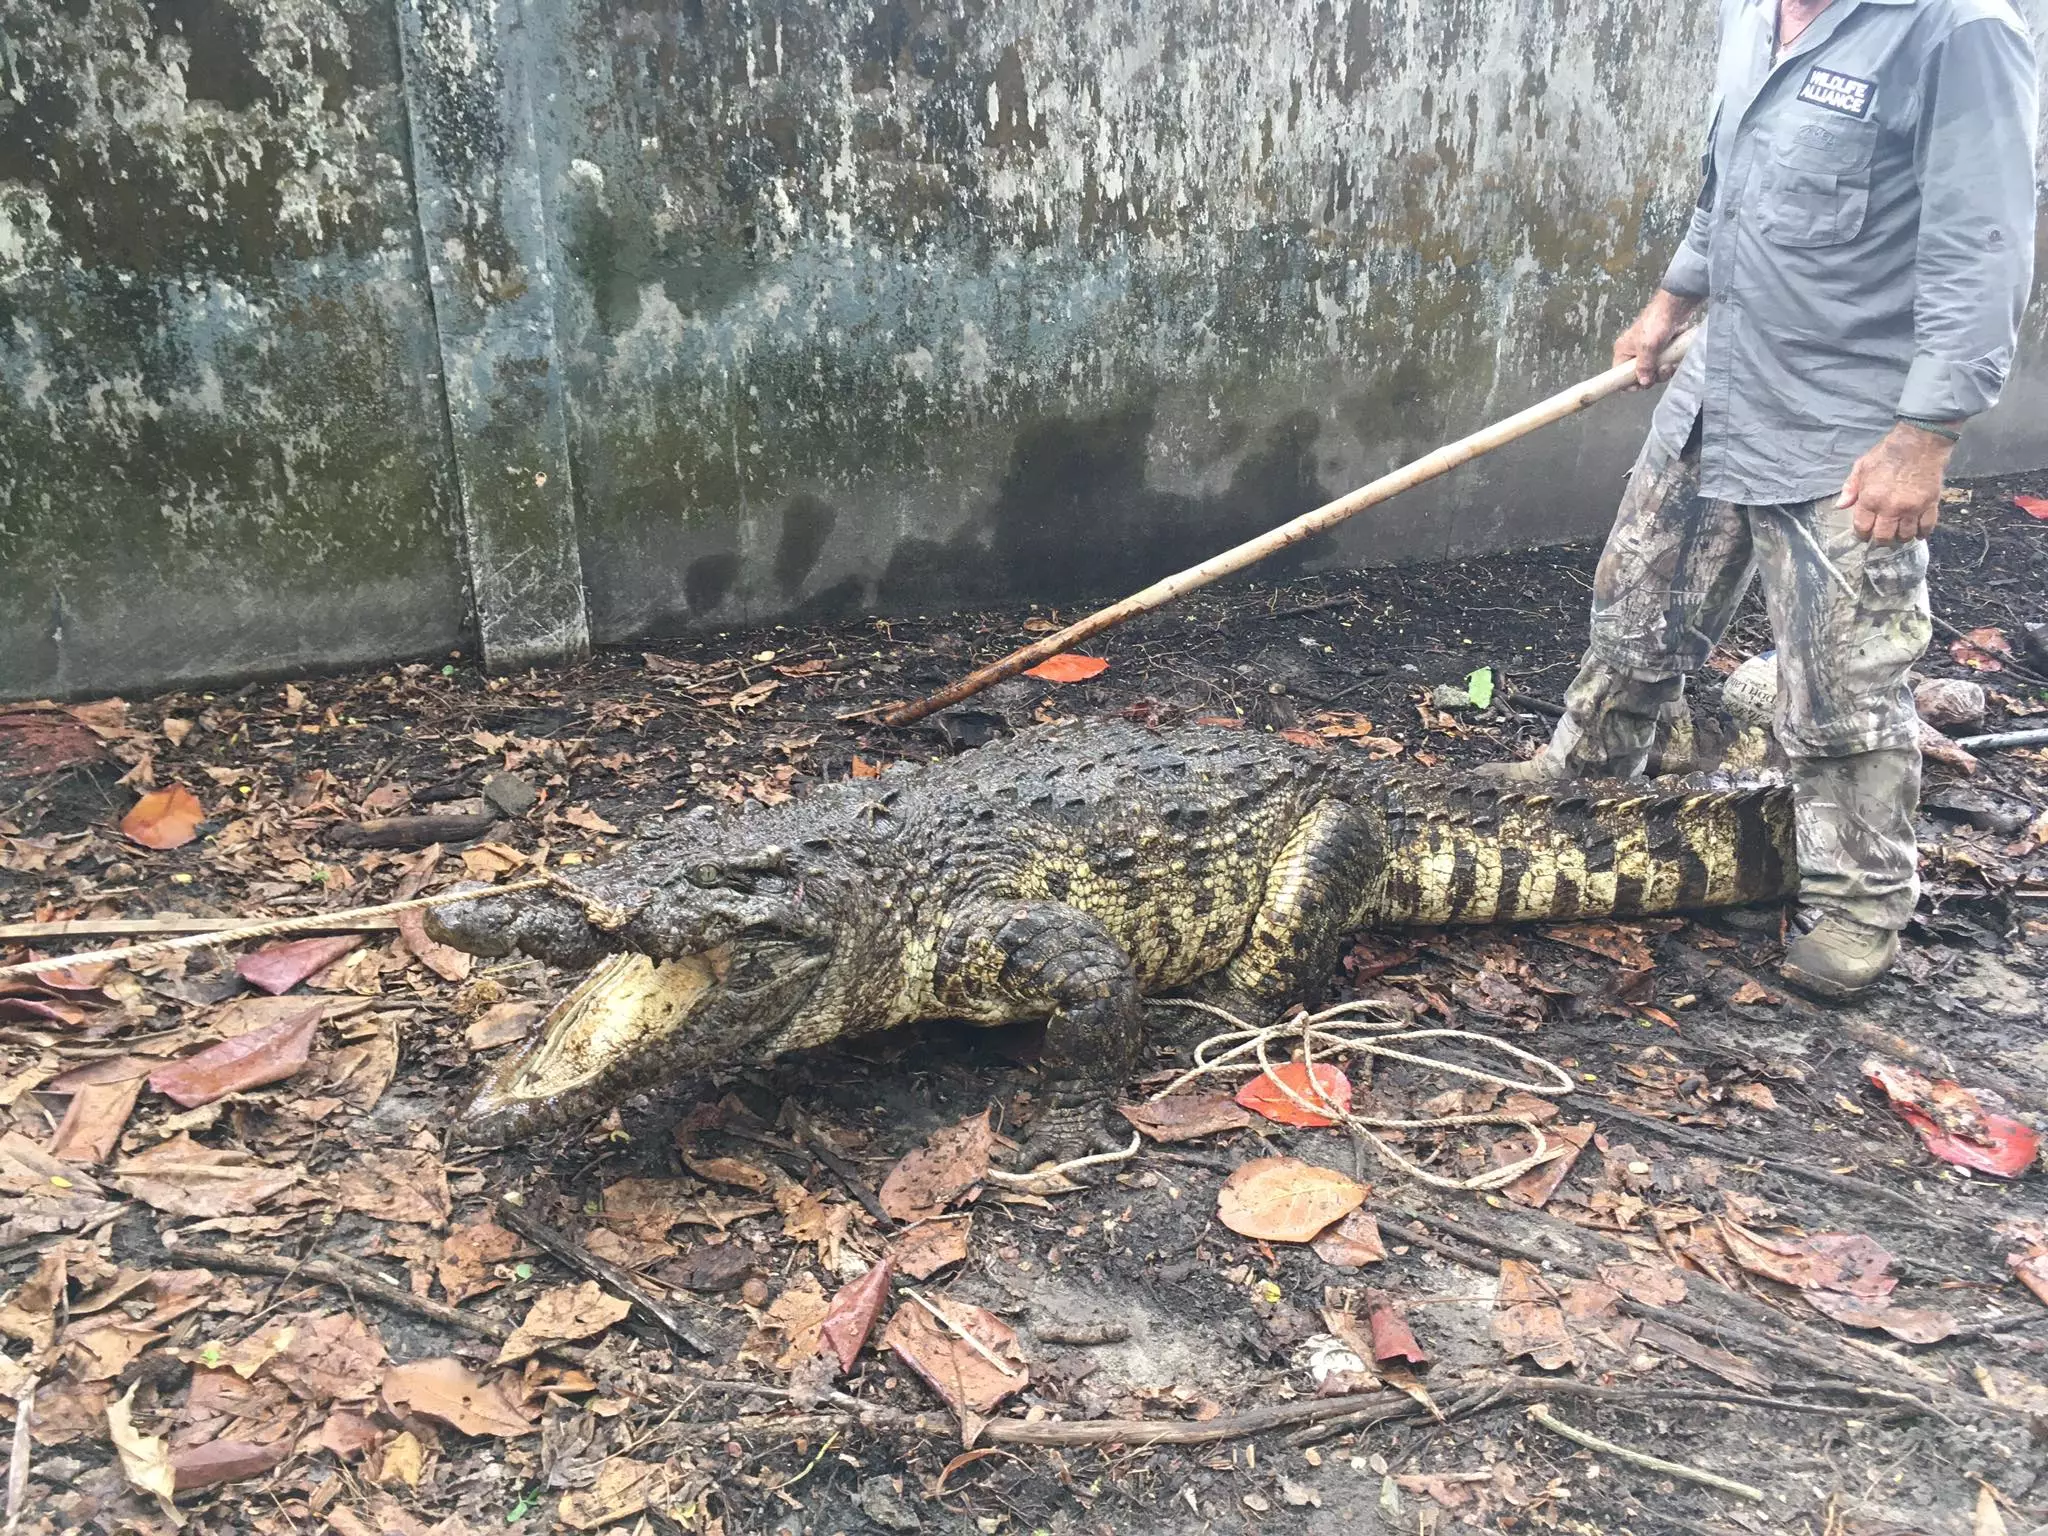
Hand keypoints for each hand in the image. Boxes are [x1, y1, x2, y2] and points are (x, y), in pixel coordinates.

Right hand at [1613, 290, 1700, 388]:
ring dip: (1664, 371)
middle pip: (1640, 376)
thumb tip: (1643, 382)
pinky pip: (1664, 365)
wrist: (1675, 307)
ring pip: (1654, 372)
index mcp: (1623, 351)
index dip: (1630, 383)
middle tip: (1662, 369)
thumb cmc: (1656, 322)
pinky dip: (1671, 365)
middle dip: (1653, 376)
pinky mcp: (1661, 350)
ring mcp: (1648, 352)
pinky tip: (1675, 360)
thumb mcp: (1647, 347)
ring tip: (1671, 363)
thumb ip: (1644, 367)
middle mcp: (1633, 353)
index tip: (1643, 384)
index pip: (1619, 375)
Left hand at [1836, 423, 1955, 544]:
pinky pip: (1927, 526)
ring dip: (1901, 538)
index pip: (1863, 528)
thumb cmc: (1888, 453)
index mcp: (1871, 499)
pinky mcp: (1930, 504)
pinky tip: (1918, 533)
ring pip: (1905, 535)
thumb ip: (1850, 488)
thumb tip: (1840, 506)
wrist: (1920, 442)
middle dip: (1880, 540)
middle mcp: (1891, 507)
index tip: (1864, 533)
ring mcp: (1912, 507)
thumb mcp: (1861, 467)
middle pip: (1884, 537)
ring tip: (1898, 534)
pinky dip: (1922, 533)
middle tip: (1881, 537)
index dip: (1862, 534)